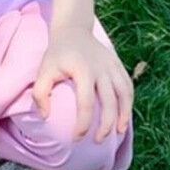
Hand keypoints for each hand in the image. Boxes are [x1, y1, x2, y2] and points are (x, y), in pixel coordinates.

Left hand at [32, 25, 132, 142]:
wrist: (73, 29)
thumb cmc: (57, 54)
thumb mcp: (44, 70)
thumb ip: (40, 93)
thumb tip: (46, 116)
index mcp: (83, 69)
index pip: (86, 102)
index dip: (83, 124)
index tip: (76, 138)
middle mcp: (101, 67)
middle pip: (109, 101)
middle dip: (106, 124)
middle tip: (98, 140)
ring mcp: (111, 64)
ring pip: (124, 93)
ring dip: (124, 114)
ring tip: (118, 132)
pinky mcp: (117, 63)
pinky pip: (127, 85)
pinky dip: (129, 102)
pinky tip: (124, 115)